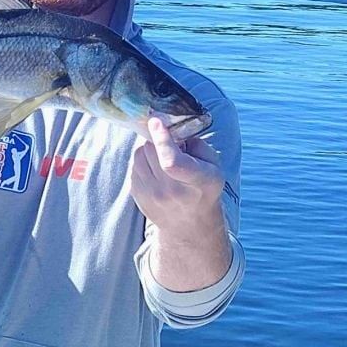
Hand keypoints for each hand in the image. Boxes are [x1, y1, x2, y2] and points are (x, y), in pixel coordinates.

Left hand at [129, 117, 225, 231]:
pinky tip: (155, 170)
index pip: (172, 161)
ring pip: (139, 155)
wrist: (190, 225)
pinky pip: (133, 166)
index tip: (156, 121)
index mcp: (197, 182)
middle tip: (168, 144)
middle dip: (157, 140)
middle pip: (151, 151)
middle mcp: (173, 192)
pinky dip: (142, 162)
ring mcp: (152, 197)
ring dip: (148, 150)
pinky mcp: (137, 196)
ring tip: (161, 159)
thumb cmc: (203, 188)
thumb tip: (171, 131)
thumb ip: (196, 144)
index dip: (162, 139)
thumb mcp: (213, 165)